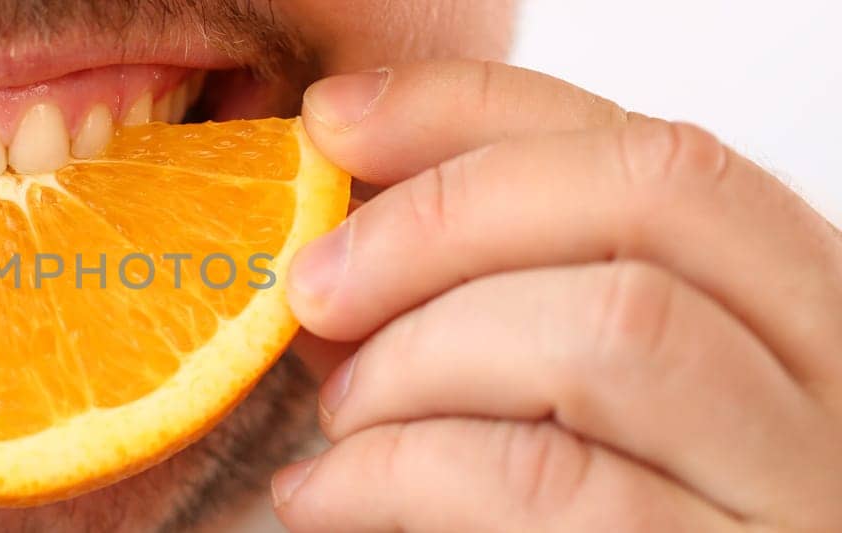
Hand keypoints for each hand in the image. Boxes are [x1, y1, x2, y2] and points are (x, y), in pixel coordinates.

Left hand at [272, 61, 841, 530]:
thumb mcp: (566, 406)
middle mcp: (839, 391)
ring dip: (423, 352)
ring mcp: (801, 497)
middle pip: (649, 200)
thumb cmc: (596, 526)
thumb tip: (341, 223)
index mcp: (802, 318)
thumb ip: (497, 310)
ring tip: (341, 415)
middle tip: (308, 285)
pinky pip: (545, 483)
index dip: (479, 113)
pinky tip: (326, 495)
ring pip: (611, 330)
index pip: (658, 151)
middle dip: (440, 216)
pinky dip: (399, 469)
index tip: (333, 123)